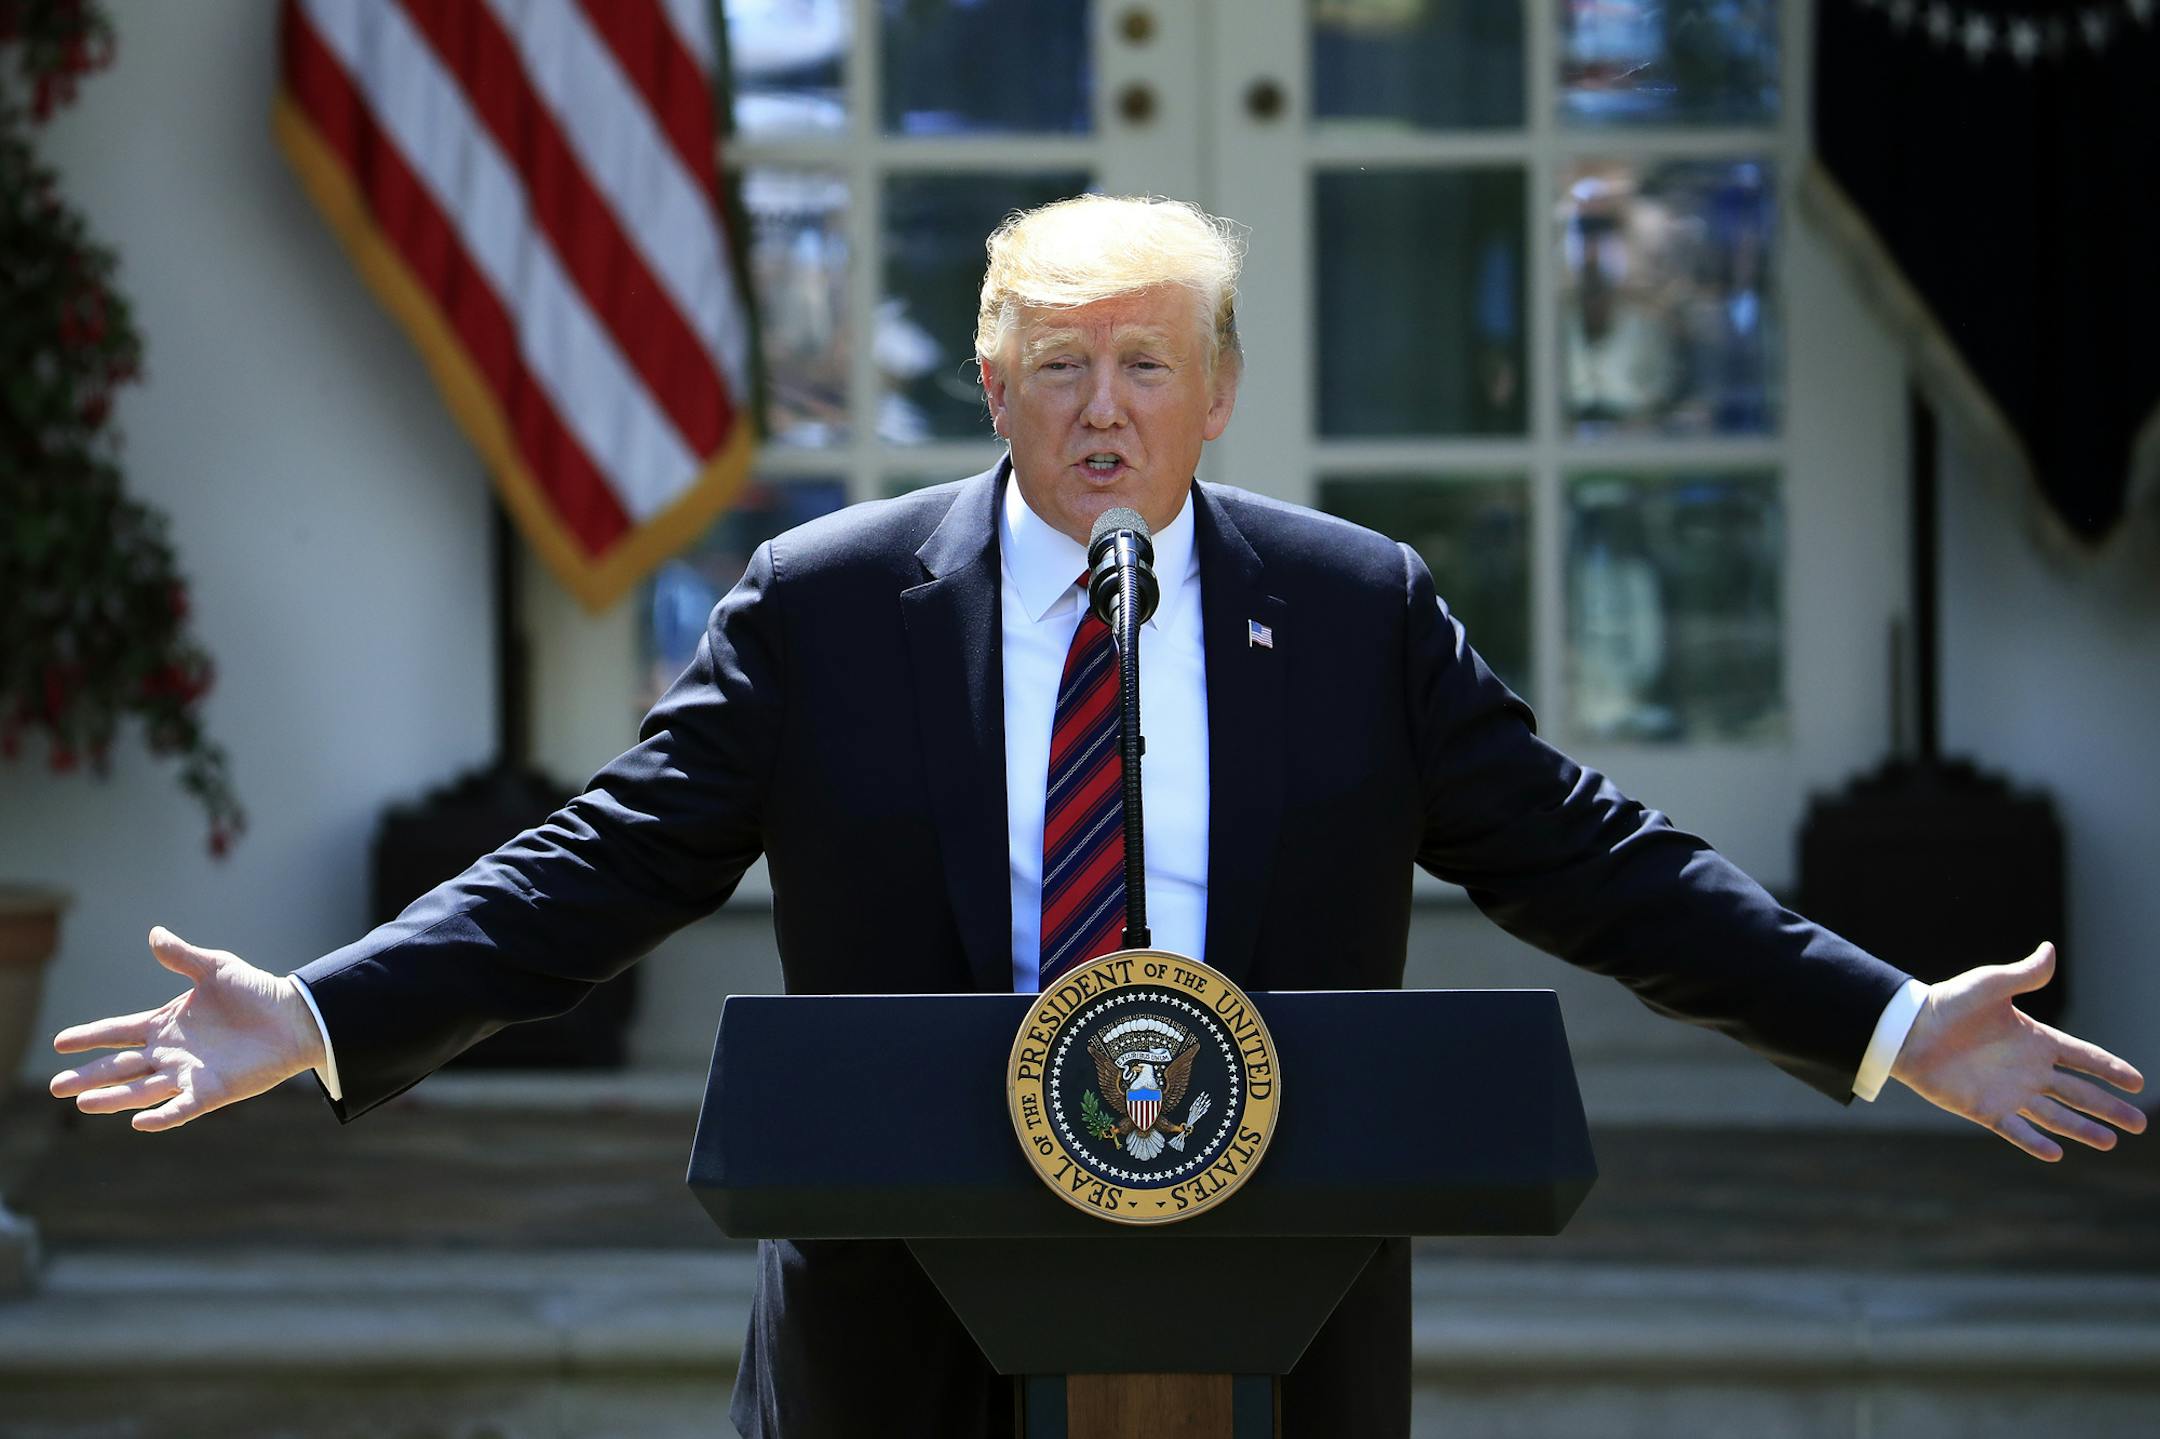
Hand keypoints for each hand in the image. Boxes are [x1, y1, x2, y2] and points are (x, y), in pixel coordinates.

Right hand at [48, 927, 327, 1132]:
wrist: (296, 1016)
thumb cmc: (257, 992)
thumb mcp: (216, 968)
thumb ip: (183, 956)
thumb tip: (154, 933)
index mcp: (165, 1023)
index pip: (118, 1031)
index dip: (90, 1035)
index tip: (59, 1041)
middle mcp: (170, 1052)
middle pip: (120, 1066)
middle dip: (88, 1075)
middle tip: (56, 1086)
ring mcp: (189, 1073)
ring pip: (142, 1090)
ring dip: (113, 1098)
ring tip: (83, 1103)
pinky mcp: (212, 1090)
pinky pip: (182, 1107)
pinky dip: (162, 1115)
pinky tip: (140, 1121)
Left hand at [1891, 942, 2145, 1160]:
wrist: (1908, 1030)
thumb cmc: (1948, 1003)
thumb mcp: (1990, 985)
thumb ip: (2023, 974)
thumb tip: (2049, 949)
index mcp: (2035, 1039)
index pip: (2083, 1057)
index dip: (2110, 1068)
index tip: (2138, 1081)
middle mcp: (2028, 1069)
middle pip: (2079, 1092)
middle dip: (2109, 1107)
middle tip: (2139, 1124)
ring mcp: (2009, 1091)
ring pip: (2055, 1114)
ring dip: (2082, 1129)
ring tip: (2110, 1142)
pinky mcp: (1985, 1109)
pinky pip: (2015, 1130)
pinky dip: (2034, 1142)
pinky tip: (2057, 1154)